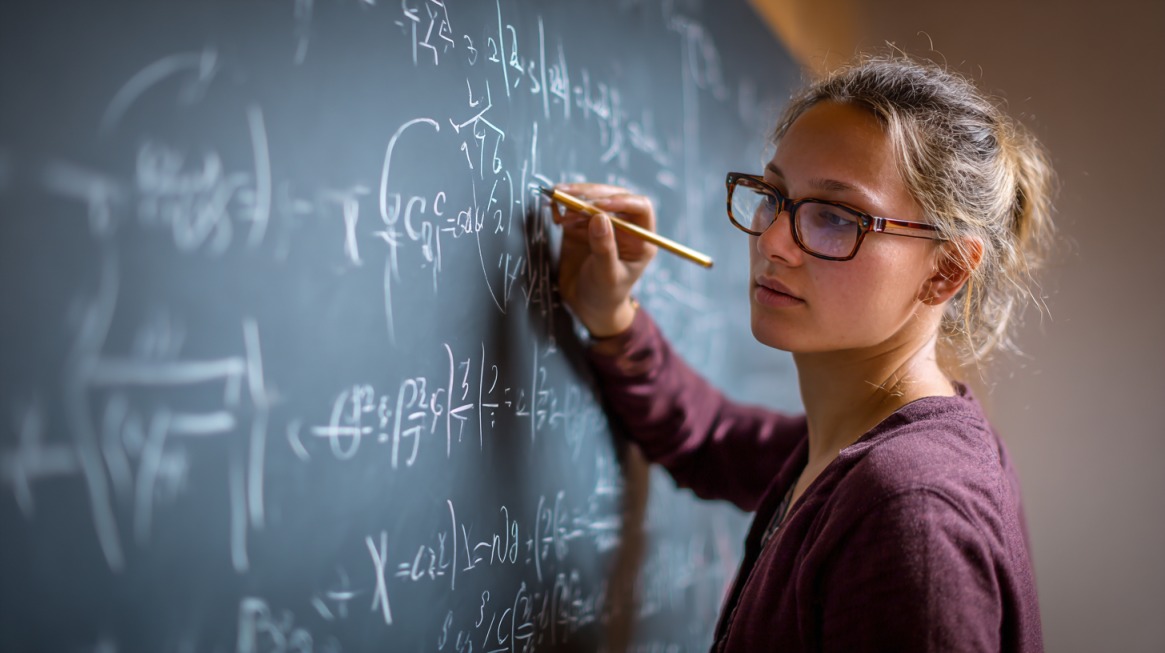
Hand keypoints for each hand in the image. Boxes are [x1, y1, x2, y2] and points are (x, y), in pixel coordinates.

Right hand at [552, 183, 657, 336]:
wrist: (587, 306)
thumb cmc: (605, 295)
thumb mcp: (607, 275)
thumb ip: (605, 248)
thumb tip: (599, 216)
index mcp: (640, 238)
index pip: (640, 207)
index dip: (621, 201)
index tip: (598, 207)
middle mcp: (623, 226)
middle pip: (612, 197)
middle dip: (591, 195)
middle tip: (570, 200)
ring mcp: (601, 224)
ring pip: (591, 199)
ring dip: (574, 199)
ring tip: (560, 209)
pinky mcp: (581, 226)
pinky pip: (573, 208)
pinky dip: (562, 206)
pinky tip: (555, 212)